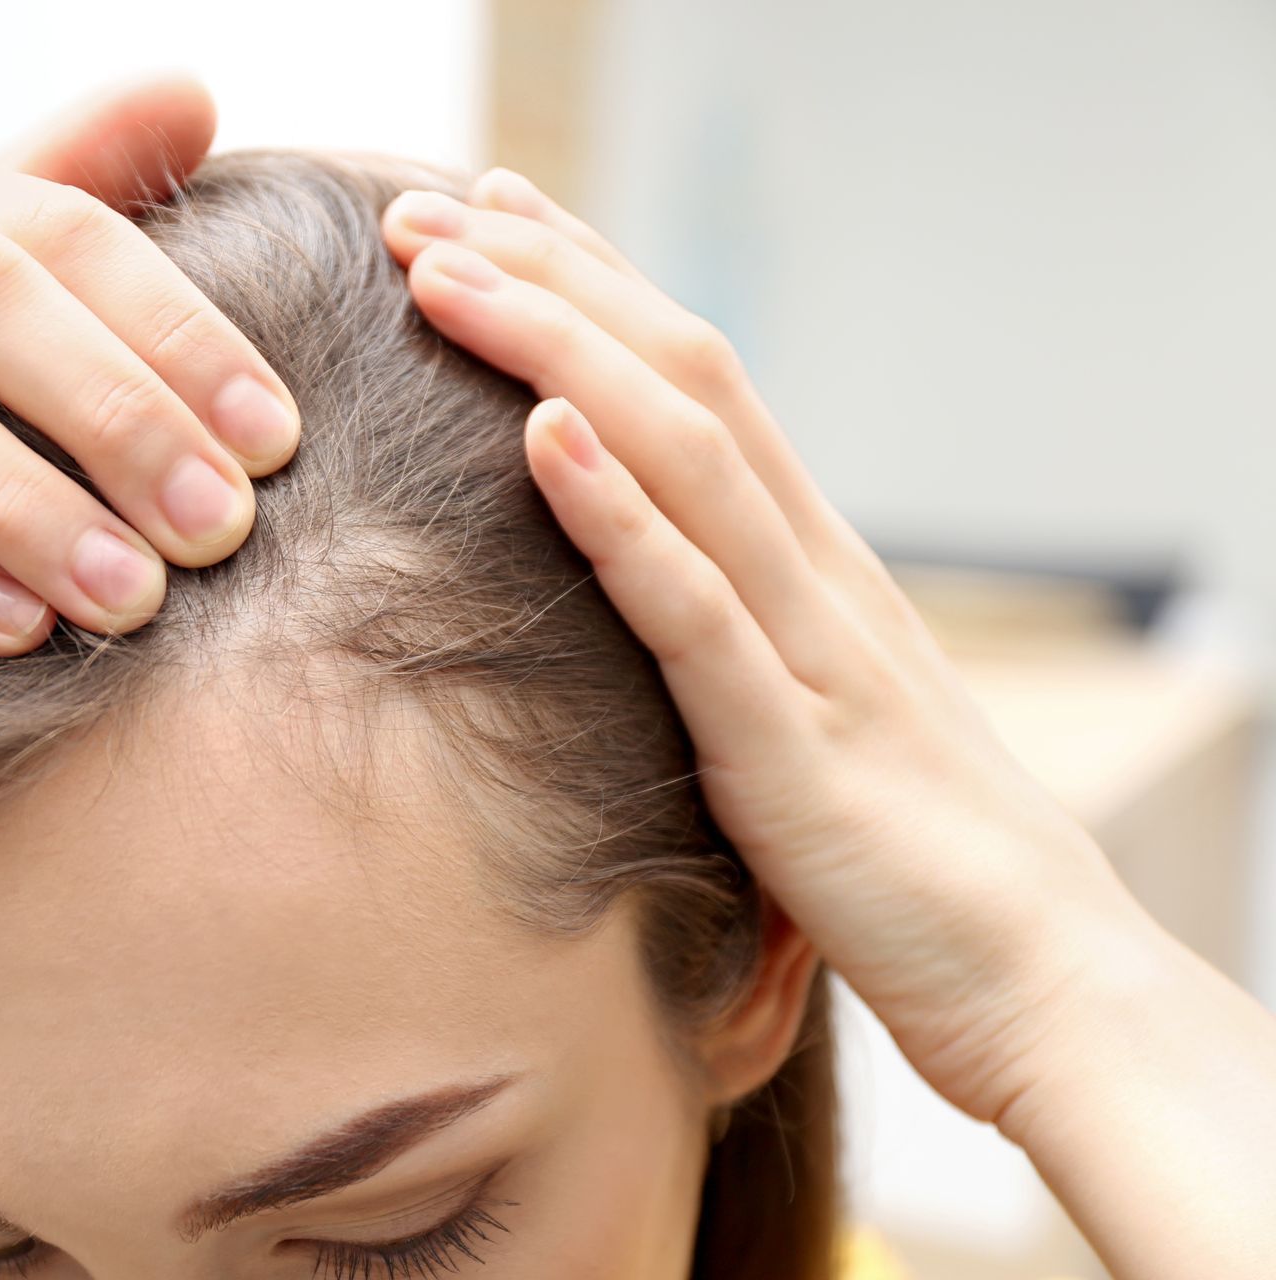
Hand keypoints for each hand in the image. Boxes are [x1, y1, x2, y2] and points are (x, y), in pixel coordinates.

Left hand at [380, 172, 1148, 1127]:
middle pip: (679, 380)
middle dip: (550, 282)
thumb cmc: (912, 854)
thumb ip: (737, 634)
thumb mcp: (813, 709)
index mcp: (811, 563)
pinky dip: (617, 516)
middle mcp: (812, 573)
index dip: (594, 287)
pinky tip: (543, 436)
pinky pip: (695, 610)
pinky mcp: (794, 750)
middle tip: (428, 209)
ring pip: (682, 459)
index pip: (696, 382)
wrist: (1042, 975)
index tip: (494, 216)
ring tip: (448, 275)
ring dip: (557, 353)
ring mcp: (809, 649)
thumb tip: (645, 586)